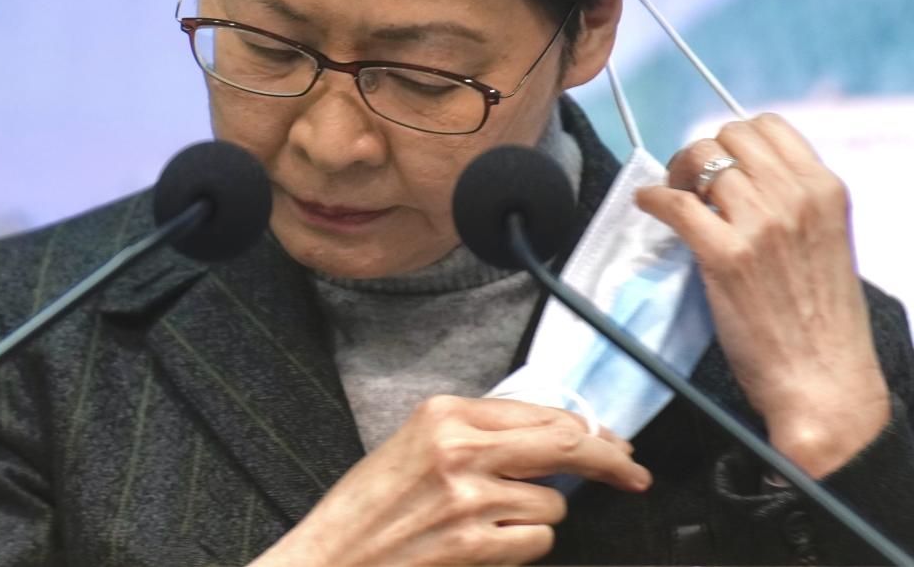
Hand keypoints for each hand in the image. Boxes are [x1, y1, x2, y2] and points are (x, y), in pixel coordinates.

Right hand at [250, 395, 650, 565]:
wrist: (332, 557)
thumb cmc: (370, 503)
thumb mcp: (417, 442)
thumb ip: (481, 432)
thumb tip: (554, 437)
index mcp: (446, 413)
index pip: (542, 412)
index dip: (589, 429)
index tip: (612, 442)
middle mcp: (461, 448)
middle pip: (566, 443)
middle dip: (610, 459)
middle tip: (633, 472)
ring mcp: (470, 498)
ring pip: (553, 502)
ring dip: (538, 513)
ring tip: (489, 520)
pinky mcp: (475, 545)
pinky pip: (537, 539)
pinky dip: (523, 543)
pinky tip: (485, 543)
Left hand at [637, 114, 889, 476]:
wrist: (825, 382)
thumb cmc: (821, 321)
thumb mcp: (825, 242)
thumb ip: (792, 205)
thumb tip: (738, 179)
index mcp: (825, 189)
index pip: (768, 125)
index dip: (732, 140)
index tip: (717, 166)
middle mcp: (796, 197)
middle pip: (727, 137)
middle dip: (700, 154)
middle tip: (687, 184)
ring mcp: (761, 224)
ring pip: (699, 159)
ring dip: (675, 174)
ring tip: (672, 198)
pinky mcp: (726, 256)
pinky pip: (675, 203)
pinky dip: (652, 199)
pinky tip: (647, 206)